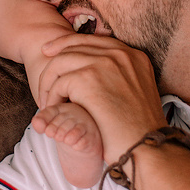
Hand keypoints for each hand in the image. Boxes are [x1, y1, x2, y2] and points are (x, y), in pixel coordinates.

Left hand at [37, 31, 162, 165]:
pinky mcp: (89, 79)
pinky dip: (51, 97)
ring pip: (60, 62)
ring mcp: (105, 64)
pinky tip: (53, 111)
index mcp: (133, 55)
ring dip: (49, 83)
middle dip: (53, 64)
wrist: (146, 149)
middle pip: (73, 46)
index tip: (51, 53)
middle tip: (43, 83)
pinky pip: (59, 83)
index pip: (92, 40)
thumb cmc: (138, 131)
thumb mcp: (134, 92)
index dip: (67, 44)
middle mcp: (120, 54)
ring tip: (48, 102)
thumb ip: (117, 76)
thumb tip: (91, 70)